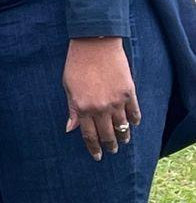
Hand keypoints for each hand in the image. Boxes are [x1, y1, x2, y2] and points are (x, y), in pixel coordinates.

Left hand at [63, 37, 140, 160]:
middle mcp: (101, 108)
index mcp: (83, 107)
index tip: (97, 157)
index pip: (89, 135)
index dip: (94, 148)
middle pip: (107, 134)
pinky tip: (133, 125)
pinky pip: (134, 113)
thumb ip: (72, 109)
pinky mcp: (129, 93)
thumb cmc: (76, 64)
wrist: (95, 45)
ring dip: (123, 136)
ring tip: (123, 141)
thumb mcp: (68, 87)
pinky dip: (135, 121)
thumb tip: (70, 129)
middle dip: (109, 145)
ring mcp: (117, 101)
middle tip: (112, 151)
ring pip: (123, 127)